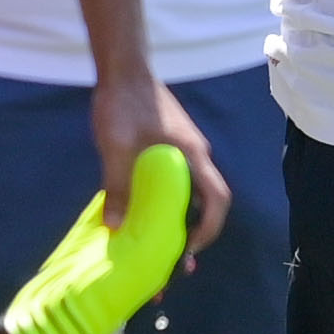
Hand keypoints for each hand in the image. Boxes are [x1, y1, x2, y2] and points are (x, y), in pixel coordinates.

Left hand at [97, 71, 232, 255]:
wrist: (121, 67)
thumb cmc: (124, 102)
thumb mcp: (117, 146)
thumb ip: (118, 185)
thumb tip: (116, 227)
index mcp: (193, 156)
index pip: (217, 199)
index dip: (209, 229)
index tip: (188, 251)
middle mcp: (194, 157)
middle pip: (205, 203)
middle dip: (192, 236)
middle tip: (172, 265)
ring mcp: (182, 152)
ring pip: (188, 194)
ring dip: (177, 222)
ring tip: (157, 249)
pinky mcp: (167, 148)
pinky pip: (173, 184)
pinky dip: (163, 205)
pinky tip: (141, 217)